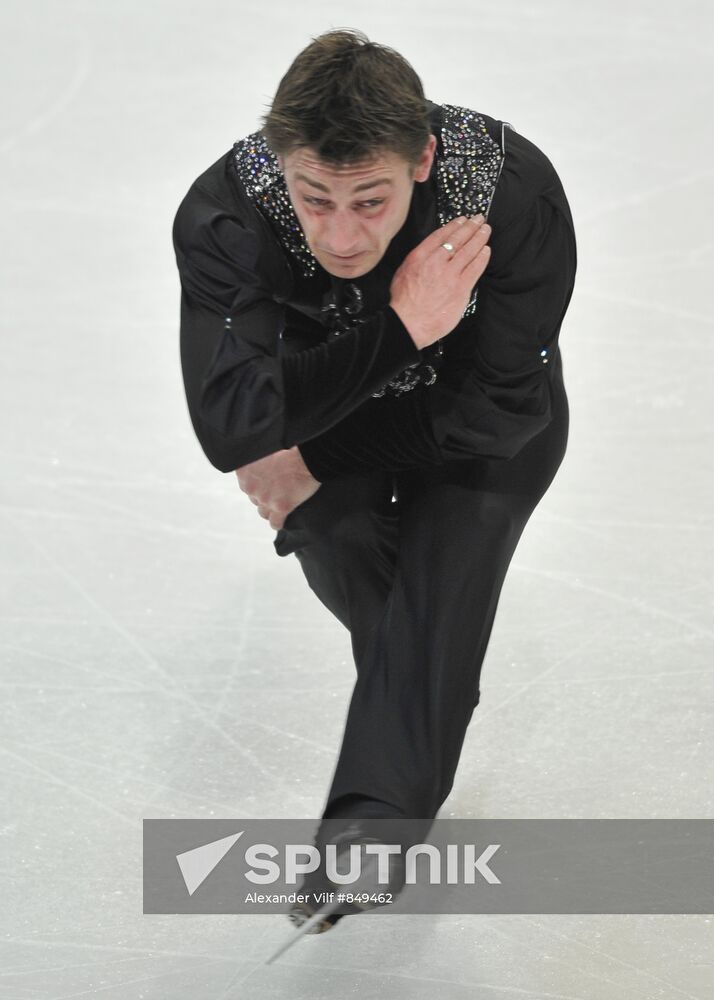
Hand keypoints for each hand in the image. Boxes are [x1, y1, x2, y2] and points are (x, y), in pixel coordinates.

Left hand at [235, 446, 320, 530]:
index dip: (258, 484)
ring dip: (270, 509)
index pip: (246, 485)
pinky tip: (281, 521)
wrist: (308, 457)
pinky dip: (278, 523)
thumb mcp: (265, 450)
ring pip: (263, 512)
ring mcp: (265, 498)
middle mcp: (251, 486)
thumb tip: (258, 471)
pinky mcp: (280, 508)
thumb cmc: (290, 450)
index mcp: (244, 471)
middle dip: (264, 496)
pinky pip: (275, 523)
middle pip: (254, 498)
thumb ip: (256, 462)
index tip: (267, 482)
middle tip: (277, 490)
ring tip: (280, 505)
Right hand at [389, 214, 491, 348]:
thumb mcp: (403, 273)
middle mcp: (436, 262)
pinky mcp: (461, 288)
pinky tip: (486, 250)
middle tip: (479, 219)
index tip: (461, 220)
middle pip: (457, 239)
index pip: (441, 235)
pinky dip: (482, 257)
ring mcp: (450, 275)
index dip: (454, 225)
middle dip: (470, 226)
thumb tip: (430, 253)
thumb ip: (418, 260)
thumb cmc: (404, 303)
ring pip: (469, 251)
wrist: (408, 323)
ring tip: (485, 230)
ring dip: (479, 238)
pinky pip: (475, 268)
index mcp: (420, 257)